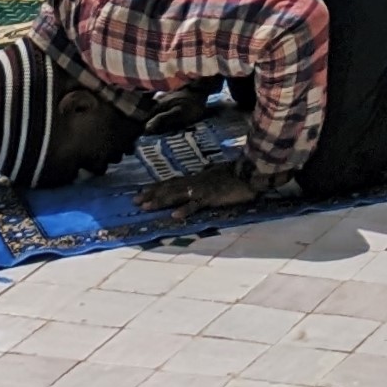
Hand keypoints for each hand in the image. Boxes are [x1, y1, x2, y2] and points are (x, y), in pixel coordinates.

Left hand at [142, 156, 265, 213]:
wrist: (252, 170)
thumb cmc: (237, 174)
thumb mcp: (217, 174)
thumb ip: (207, 177)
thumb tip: (199, 177)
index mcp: (197, 178)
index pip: (172, 182)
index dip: (156, 187)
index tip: (141, 191)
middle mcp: (196, 181)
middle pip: (170, 187)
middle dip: (151, 194)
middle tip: (134, 200)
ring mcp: (202, 189)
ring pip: (177, 195)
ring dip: (160, 200)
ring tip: (145, 206)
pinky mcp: (212, 196)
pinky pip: (196, 204)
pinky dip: (185, 210)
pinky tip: (174, 216)